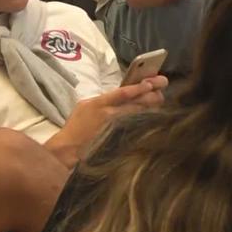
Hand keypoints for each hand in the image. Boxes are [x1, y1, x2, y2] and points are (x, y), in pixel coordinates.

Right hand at [48, 76, 167, 166]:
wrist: (69, 149)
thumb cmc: (75, 126)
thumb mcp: (84, 106)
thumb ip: (103, 99)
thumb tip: (122, 94)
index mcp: (99, 104)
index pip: (123, 93)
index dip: (139, 87)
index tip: (150, 82)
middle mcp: (110, 115)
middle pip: (138, 103)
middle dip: (152, 94)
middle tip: (161, 88)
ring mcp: (117, 128)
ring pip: (141, 114)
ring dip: (152, 106)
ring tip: (160, 98)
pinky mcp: (121, 138)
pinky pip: (139, 126)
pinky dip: (147, 120)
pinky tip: (154, 115)